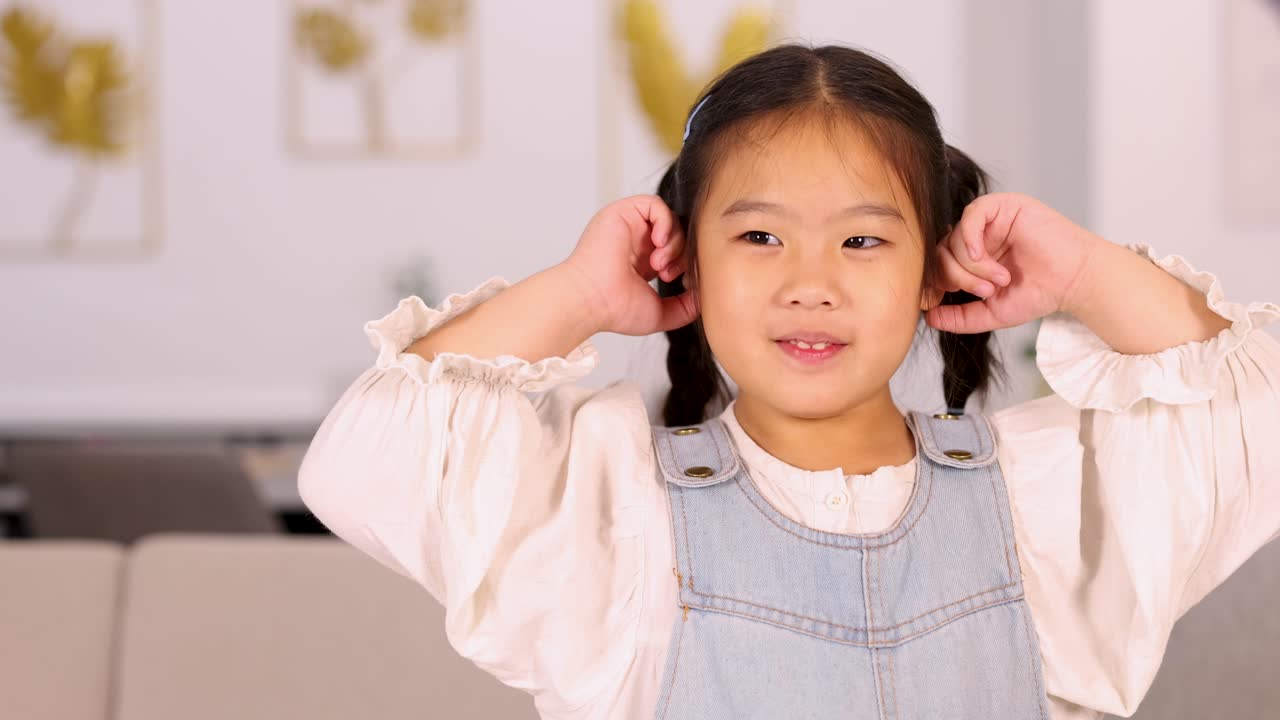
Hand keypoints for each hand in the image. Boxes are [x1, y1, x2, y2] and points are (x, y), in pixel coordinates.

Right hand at [561, 194, 699, 336]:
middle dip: (683, 254)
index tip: (682, 283)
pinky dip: (665, 222)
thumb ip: (686, 307)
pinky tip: (658, 243)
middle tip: (669, 274)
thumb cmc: (616, 310)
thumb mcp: (661, 313)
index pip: (677, 251)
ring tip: (660, 264)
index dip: (686, 263)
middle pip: (677, 234)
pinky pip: (656, 205)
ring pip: (669, 220)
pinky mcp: (622, 212)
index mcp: (642, 262)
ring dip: (674, 242)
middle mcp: (636, 242)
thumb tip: (704, 297)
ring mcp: (629, 226)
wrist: (592, 300)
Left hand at [925, 192, 1103, 334]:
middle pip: (941, 250)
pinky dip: (969, 238)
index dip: (938, 280)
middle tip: (985, 291)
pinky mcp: (1005, 206)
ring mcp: (991, 220)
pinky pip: (971, 215)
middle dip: (957, 276)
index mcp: (974, 257)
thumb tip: (929, 317)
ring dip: (972, 265)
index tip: (954, 297)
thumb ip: (960, 317)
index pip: (938, 262)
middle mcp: (979, 236)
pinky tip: (981, 256)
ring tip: (1000, 279)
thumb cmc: (1040, 293)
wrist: (1075, 281)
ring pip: (954, 237)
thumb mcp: (992, 312)